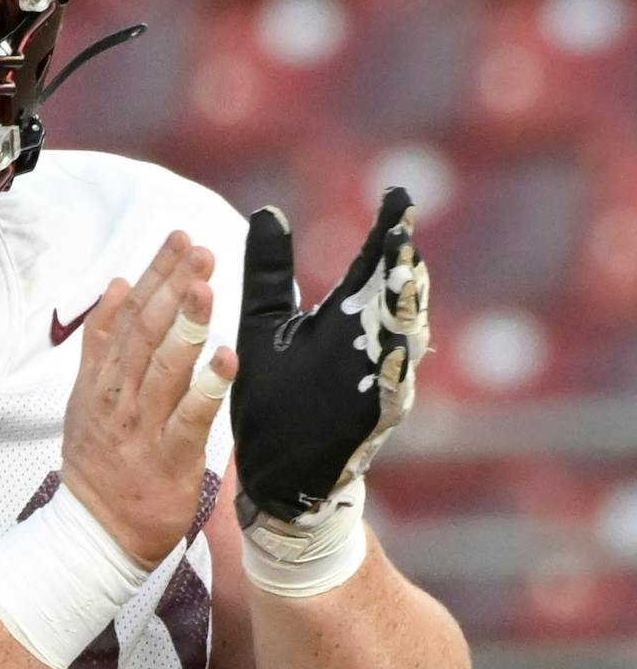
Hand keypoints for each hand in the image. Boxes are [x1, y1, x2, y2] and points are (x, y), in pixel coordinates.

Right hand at [60, 231, 237, 565]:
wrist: (95, 533)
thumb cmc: (100, 462)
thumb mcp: (86, 396)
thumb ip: (103, 341)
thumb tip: (118, 284)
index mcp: (102, 377)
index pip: (127, 313)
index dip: (153, 274)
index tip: (179, 238)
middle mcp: (118, 395)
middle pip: (145, 331)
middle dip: (171, 286)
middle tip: (199, 249)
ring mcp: (140, 426)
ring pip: (163, 367)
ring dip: (185, 324)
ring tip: (206, 287)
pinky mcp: (168, 459)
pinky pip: (189, 419)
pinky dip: (206, 388)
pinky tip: (227, 360)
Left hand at [231, 187, 429, 524]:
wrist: (280, 472)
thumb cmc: (277, 394)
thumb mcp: (265, 324)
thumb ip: (270, 272)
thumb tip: (268, 211)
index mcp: (345, 319)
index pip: (371, 267)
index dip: (386, 234)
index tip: (398, 196)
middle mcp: (368, 347)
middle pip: (394, 301)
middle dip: (402, 269)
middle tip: (403, 233)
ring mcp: (373, 386)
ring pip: (400, 346)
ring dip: (403, 316)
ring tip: (403, 282)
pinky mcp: (365, 424)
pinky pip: (385, 398)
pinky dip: (392, 377)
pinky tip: (396, 355)